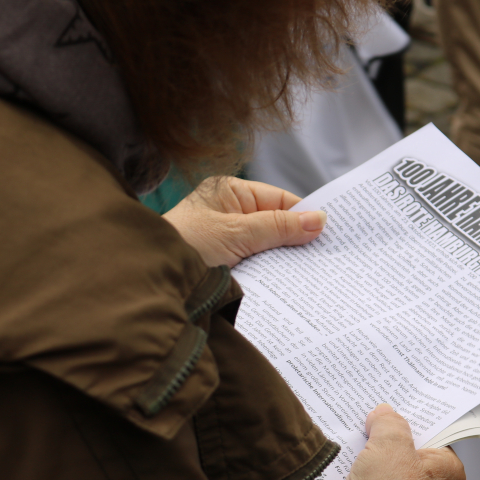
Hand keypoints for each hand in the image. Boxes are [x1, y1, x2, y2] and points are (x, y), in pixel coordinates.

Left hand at [163, 176, 326, 266]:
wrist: (149, 282)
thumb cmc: (182, 247)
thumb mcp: (235, 234)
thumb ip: (277, 227)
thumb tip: (319, 220)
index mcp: (230, 193)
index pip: (280, 200)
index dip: (304, 216)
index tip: (331, 233)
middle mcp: (229, 213)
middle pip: (276, 224)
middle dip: (297, 241)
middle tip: (327, 258)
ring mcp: (226, 240)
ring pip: (267, 248)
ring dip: (283, 261)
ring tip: (311, 275)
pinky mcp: (224, 266)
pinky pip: (255, 266)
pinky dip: (269, 275)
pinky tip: (285, 286)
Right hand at [340, 404, 465, 479]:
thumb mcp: (389, 443)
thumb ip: (388, 422)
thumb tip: (383, 414)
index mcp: (449, 470)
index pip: (434, 433)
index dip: (412, 419)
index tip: (395, 408)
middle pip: (412, 450)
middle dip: (391, 437)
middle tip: (373, 422)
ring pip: (394, 468)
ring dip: (377, 456)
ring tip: (360, 440)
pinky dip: (369, 474)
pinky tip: (353, 464)